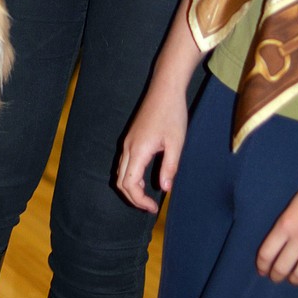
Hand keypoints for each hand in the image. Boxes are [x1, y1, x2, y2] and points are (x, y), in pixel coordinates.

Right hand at [116, 81, 188, 213]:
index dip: (139, 201)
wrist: (165, 89)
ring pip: (121, 172)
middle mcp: (128, 147)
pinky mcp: (131, 138)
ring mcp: (128, 142)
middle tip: (150, 206)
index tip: (153, 208)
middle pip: (120, 182)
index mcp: (138, 150)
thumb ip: (170, 167)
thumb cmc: (172, 114)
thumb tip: (164, 189)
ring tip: (148, 195)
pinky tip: (146, 178)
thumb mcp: (176, 143)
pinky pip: (125, 163)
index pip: (130, 185)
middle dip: (133, 198)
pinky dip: (131, 176)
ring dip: (131, 188)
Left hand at [256, 177, 297, 284]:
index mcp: (285, 224)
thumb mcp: (293, 205)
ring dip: (295, 280)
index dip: (262, 265)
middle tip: (275, 277)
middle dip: (276, 276)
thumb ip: (286, 224)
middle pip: (282, 267)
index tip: (262, 270)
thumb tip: (282, 241)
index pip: (267, 253)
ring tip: (293, 279)